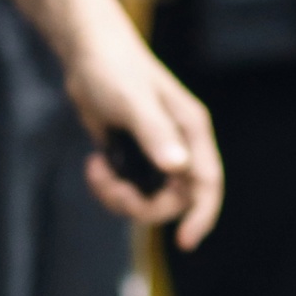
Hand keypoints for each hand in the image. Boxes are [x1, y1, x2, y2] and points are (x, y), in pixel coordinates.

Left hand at [64, 0, 223, 249]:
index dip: (202, 216)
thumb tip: (177, 168)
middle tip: (112, 189)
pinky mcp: (136, 156)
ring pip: (149, 199)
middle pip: (175, 201)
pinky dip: (109, 188)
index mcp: (191, 131)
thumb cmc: (113, 69)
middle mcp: (180, 145)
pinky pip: (130, 190)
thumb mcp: (133, 102)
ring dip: (119, 197)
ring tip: (96, 172)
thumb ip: (155, 133)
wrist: (87, 53)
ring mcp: (158, 152)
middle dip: (141, 205)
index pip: (208, 184)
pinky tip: (94, 165)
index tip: (184, 242)